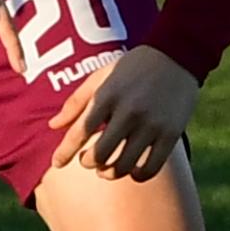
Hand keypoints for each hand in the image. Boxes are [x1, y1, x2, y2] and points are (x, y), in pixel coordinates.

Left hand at [57, 41, 200, 179]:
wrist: (177, 55)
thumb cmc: (131, 67)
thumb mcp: (100, 76)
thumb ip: (76, 102)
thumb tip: (53, 126)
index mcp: (107, 95)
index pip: (80, 131)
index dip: (65, 152)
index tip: (57, 163)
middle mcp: (129, 111)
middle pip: (100, 155)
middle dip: (88, 163)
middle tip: (88, 161)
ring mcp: (151, 124)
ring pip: (124, 166)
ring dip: (110, 173)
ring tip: (107, 169)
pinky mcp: (171, 134)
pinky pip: (151, 168)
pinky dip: (138, 176)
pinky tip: (132, 171)